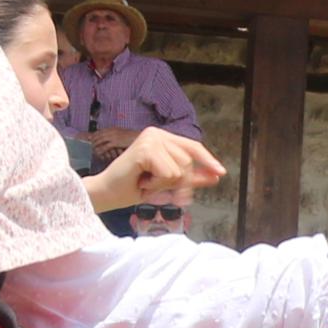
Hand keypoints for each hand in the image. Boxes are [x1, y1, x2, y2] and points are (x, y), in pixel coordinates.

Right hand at [84, 126, 226, 212]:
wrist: (106, 194)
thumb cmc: (133, 188)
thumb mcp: (168, 183)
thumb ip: (191, 178)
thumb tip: (216, 176)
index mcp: (162, 137)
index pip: (193, 147)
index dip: (207, 161)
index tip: (221, 173)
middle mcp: (156, 133)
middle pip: (189, 161)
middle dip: (178, 182)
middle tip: (154, 185)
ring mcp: (150, 138)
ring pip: (180, 169)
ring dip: (164, 184)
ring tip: (146, 182)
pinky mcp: (145, 149)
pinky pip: (169, 173)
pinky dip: (157, 184)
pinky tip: (142, 181)